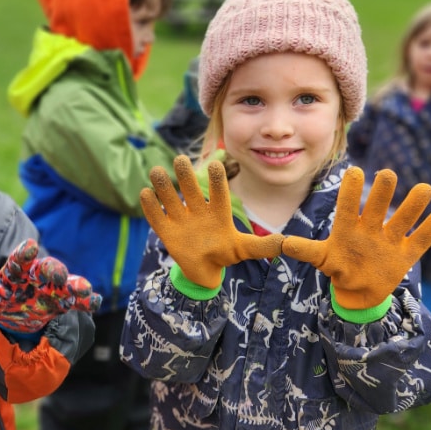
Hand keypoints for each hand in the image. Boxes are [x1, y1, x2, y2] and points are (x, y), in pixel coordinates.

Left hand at [0, 239, 101, 333]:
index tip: (29, 245)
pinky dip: (86, 301)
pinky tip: (94, 302)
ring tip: (84, 290)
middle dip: (54, 270)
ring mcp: (53, 288)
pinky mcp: (63, 302)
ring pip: (67, 284)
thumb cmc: (2, 296)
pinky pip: (77, 301)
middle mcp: (39, 275)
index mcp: (18, 269)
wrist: (17, 311)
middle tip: (59, 274)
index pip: (20, 260)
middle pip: (48, 268)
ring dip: (76, 286)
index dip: (24, 253)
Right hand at [139, 155, 282, 288]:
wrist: (204, 270)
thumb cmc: (224, 253)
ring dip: (163, 185)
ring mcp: (180, 219)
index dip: (217, 180)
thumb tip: (285, 243)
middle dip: (185, 175)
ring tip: (157, 171)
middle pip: (191, 190)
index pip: (218, 193)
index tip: (216, 164)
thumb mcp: (243, 250)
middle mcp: (197, 210)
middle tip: (181, 159)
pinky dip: (151, 206)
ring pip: (170, 198)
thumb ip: (261, 246)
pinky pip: (157, 216)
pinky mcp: (166, 230)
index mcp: (217, 212)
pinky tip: (145, 193)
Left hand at [282, 167, 430, 309]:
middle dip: (382, 193)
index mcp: (348, 227)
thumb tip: (281, 244)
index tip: (354, 171)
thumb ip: (303, 250)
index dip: (351, 192)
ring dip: (412, 206)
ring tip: (424, 189)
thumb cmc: (338, 266)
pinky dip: (429, 230)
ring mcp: (390, 240)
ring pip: (402, 220)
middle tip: (387, 174)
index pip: (348, 206)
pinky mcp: (405, 254)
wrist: (359, 289)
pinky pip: (420, 242)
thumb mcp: (320, 258)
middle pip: (377, 208)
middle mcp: (371, 228)